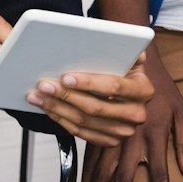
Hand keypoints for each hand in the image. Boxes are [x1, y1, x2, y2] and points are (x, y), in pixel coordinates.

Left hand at [26, 54, 154, 147]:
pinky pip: (80, 133)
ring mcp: (123, 130)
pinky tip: (48, 108)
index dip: (89, 82)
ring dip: (57, 108)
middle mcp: (136, 113)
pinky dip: (61, 120)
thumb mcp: (131, 61)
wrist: (130, 99)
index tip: (66, 77)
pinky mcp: (110, 141)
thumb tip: (127, 40)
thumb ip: (128, 50)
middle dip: (66, 96)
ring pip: (84, 122)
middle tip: (45, 86)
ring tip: (38, 96)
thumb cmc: (126, 75)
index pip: (114, 86)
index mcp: (143, 90)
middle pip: (95, 107)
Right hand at [79, 44, 182, 181]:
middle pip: (124, 179)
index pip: (160, 174)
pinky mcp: (98, 130)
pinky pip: (89, 160)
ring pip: (101, 173)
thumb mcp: (182, 111)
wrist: (134, 61)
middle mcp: (131, 139)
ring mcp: (112, 135)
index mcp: (155, 136)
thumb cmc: (162, 88)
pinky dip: (85, 180)